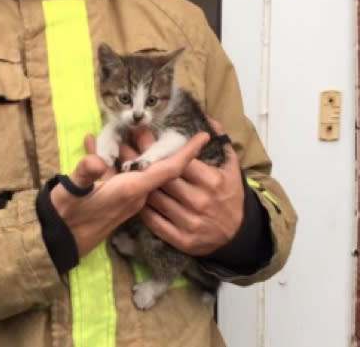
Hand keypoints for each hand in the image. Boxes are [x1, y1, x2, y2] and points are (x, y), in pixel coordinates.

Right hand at [50, 131, 209, 256]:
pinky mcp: (114, 198)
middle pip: (154, 164)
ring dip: (129, 147)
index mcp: (131, 190)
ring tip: (117, 128)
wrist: (58, 242)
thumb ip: (85, 175)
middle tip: (144, 121)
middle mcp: (134, 194)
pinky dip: (112, 158)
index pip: (168, 170)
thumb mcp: (72, 194)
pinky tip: (93, 145)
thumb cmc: (67, 216)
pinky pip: (121, 173)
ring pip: (135, 166)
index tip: (203, 137)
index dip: (186, 153)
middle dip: (151, 141)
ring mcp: (125, 196)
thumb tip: (96, 159)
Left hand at [124, 119, 244, 256]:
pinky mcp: (181, 240)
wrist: (238, 233)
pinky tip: (135, 195)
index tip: (141, 134)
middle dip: (141, 161)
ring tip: (121, 167)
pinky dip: (142, 208)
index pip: (179, 161)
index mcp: (211, 181)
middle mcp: (200, 201)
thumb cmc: (230, 194)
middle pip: (163, 178)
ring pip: (155, 198)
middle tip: (123, 147)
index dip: (158, 147)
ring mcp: (190, 222)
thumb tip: (207, 119)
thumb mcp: (231, 166)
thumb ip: (220, 141)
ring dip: (137, 183)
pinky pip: (154, 221)